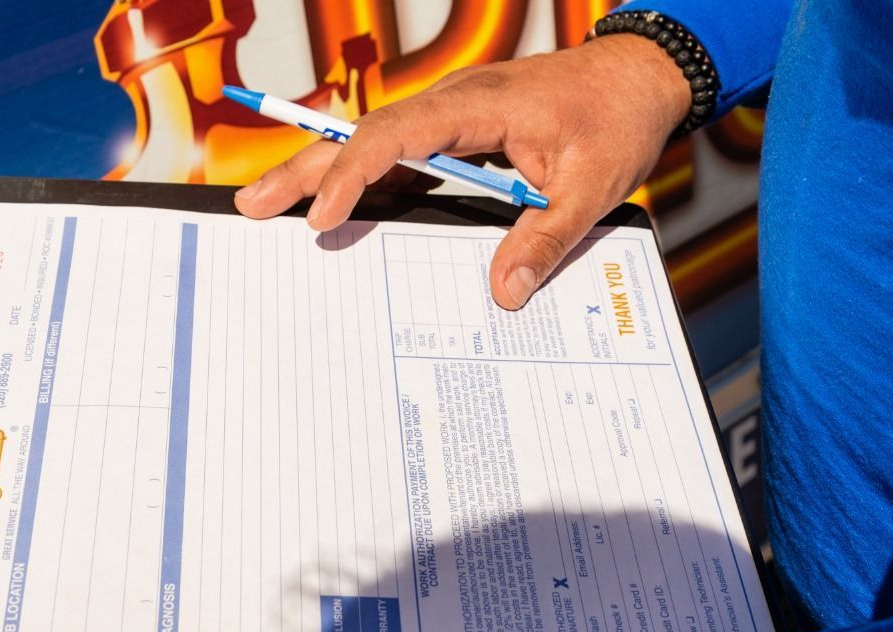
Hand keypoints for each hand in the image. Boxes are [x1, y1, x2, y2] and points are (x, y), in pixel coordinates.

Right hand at [234, 35, 689, 308]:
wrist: (638, 76)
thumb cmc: (615, 119)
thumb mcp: (591, 187)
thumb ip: (545, 240)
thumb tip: (503, 295)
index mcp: (477, 106)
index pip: (394, 137)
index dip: (352, 177)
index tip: (322, 219)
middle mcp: (451, 104)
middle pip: (362, 135)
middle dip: (305, 170)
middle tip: (254, 206)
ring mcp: (449, 116)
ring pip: (371, 142)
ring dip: (321, 172)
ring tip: (270, 206)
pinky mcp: (455, 132)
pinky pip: (397, 152)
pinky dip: (360, 178)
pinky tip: (335, 205)